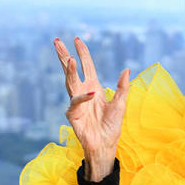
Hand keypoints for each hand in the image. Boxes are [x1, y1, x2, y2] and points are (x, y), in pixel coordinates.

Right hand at [54, 36, 129, 180]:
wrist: (106, 145)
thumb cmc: (112, 126)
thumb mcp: (120, 104)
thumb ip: (123, 87)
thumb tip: (127, 69)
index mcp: (93, 87)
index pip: (87, 66)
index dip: (82, 53)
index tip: (77, 39)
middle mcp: (83, 92)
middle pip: (71, 70)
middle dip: (64, 56)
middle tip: (57, 41)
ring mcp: (76, 102)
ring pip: (70, 82)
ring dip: (69, 71)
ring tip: (69, 58)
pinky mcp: (73, 114)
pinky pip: (77, 102)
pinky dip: (84, 98)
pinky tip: (91, 93)